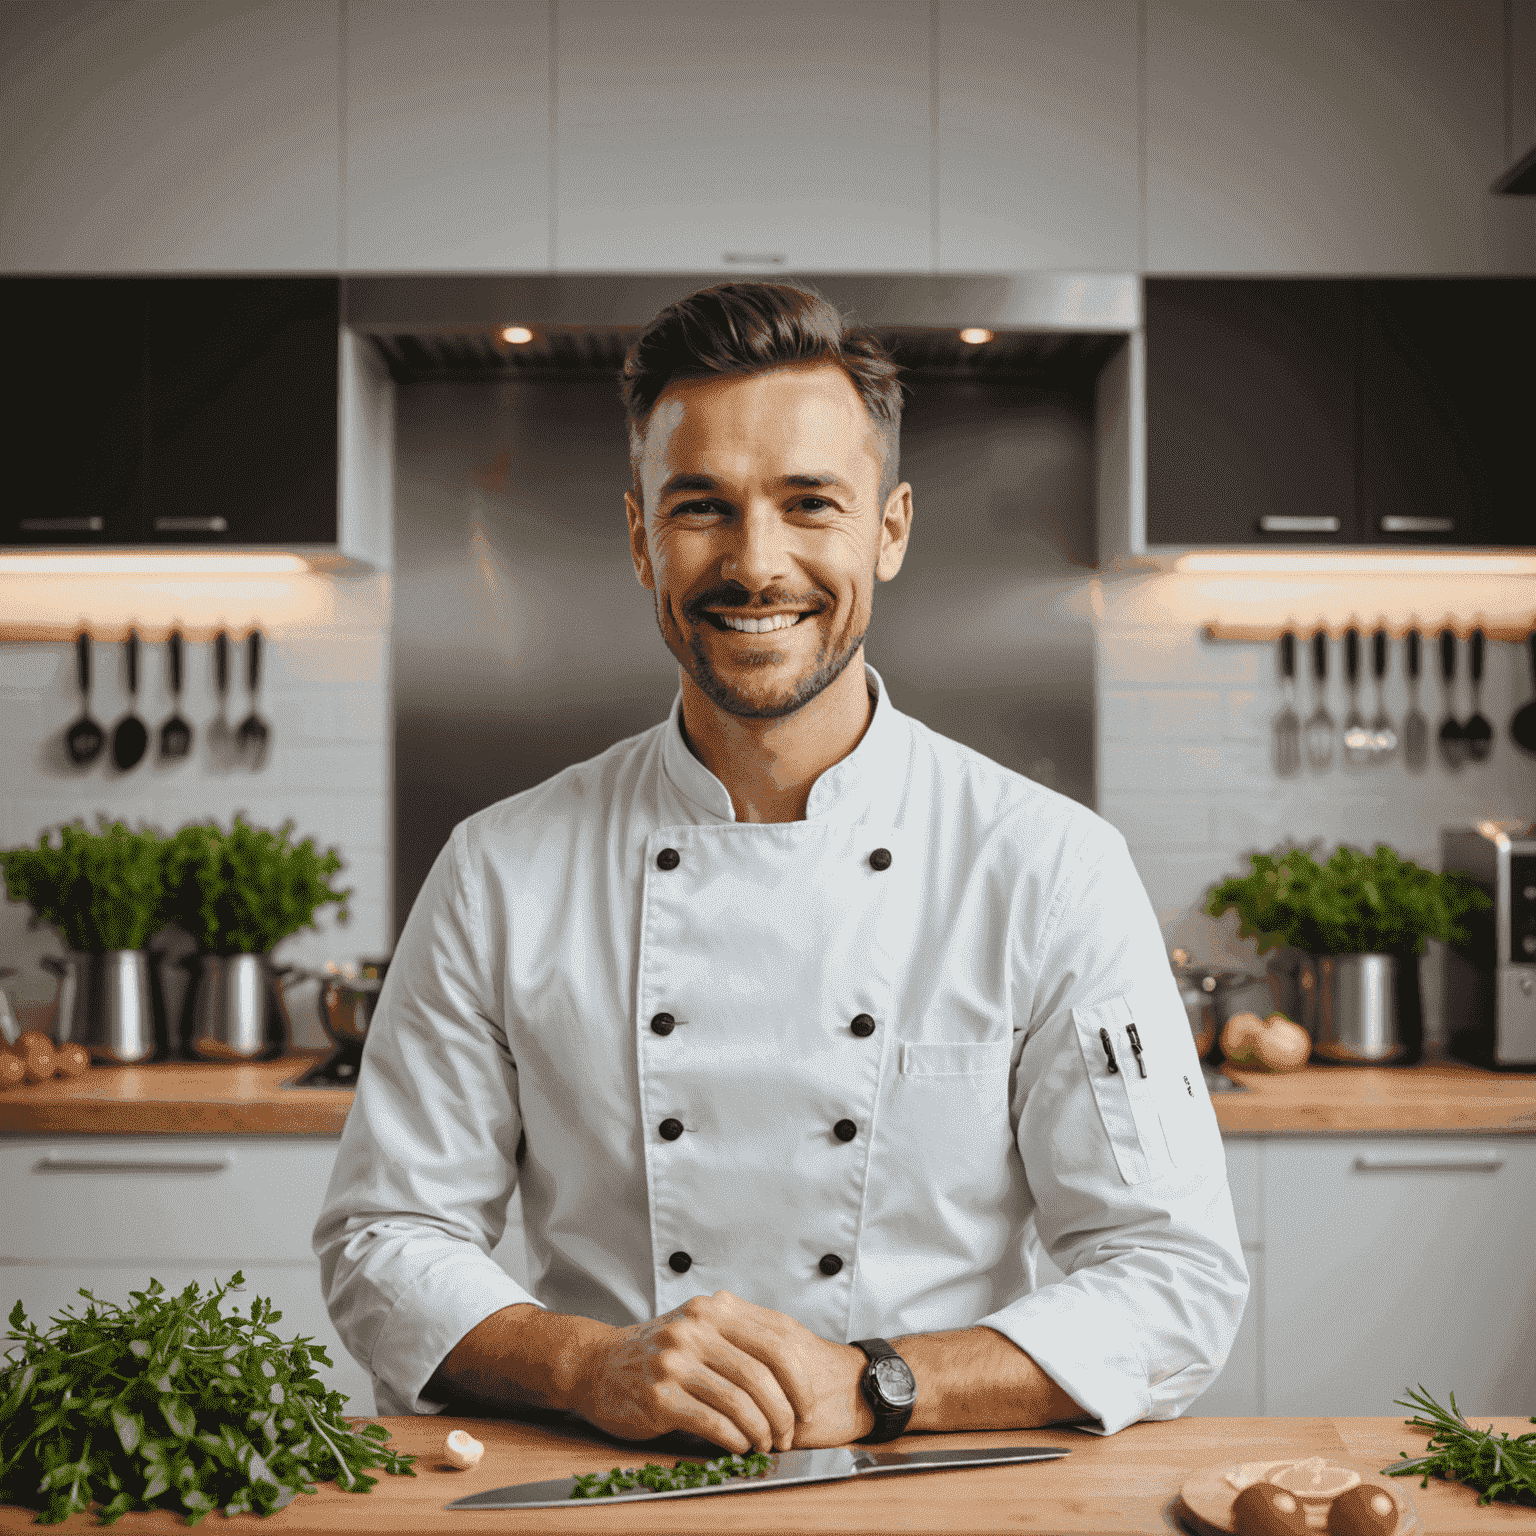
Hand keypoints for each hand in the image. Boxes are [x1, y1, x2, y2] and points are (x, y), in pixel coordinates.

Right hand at [567, 1290, 873, 1452]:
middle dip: (784, 1411)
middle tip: (790, 1434)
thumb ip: (738, 1337)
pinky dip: (734, 1439)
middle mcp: (696, 1328)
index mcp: (713, 1310)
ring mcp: (675, 1360)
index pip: (776, 1340)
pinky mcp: (659, 1395)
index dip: (799, 1379)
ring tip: (766, 1445)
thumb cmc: (655, 1353)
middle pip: (761, 1373)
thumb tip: (793, 1372)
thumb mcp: (697, 1328)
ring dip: (761, 1431)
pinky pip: (712, 1421)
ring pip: (739, 1400)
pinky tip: (740, 1447)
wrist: (596, 1364)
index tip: (807, 1405)